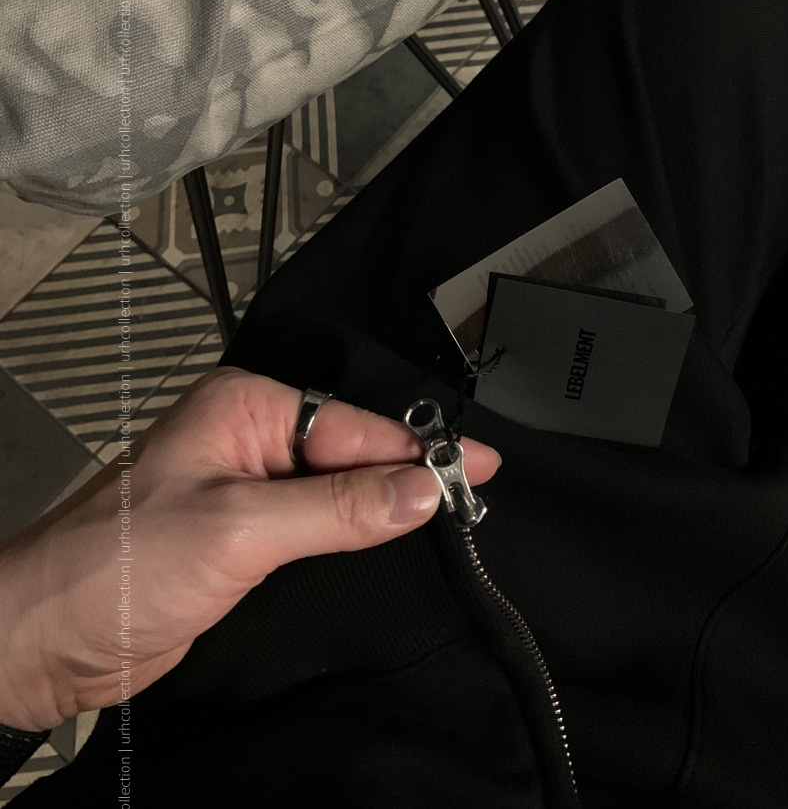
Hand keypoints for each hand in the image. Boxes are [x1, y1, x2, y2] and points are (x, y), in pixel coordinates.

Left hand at [0, 367, 500, 732]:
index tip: (480, 467)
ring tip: (454, 518)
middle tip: (478, 493)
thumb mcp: (240, 529)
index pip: (354, 425)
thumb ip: (338, 508)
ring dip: (388, 507)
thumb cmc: (115, 565)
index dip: (419, 449)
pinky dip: (359, 536)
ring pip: (340, 491)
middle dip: (411, 473)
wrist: (46, 639)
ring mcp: (247, 490)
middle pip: (352, 451)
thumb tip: (421, 491)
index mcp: (243, 408)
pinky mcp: (246, 539)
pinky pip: (319, 528)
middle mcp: (248, 439)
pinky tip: (394, 544)